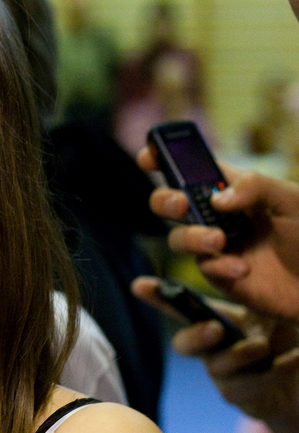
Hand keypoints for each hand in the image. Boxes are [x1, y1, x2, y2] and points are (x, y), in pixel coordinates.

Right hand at [133, 276, 298, 422]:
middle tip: (215, 329)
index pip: (179, 307)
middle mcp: (209, 349)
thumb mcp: (265, 312)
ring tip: (264, 346)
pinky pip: (253, 385)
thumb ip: (250, 297)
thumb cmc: (277, 337)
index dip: (157, 297)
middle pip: (185, 345)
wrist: (296, 383)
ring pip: (219, 366)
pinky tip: (295, 358)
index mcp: (211, 321)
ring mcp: (222, 374)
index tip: (138, 285)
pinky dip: (277, 369)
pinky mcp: (241, 396)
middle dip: (196, 336)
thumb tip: (239, 271)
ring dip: (241, 354)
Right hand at [138, 148, 298, 320]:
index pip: (190, 169)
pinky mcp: (220, 275)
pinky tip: (243, 268)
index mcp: (232, 188)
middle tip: (181, 204)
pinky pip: (203, 268)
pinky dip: (219, 266)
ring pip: (177, 238)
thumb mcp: (292, 200)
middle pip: (168, 202)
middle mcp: (217, 215)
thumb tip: (216, 198)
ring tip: (219, 241)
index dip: (163, 160)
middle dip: (164, 200)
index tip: (148, 157)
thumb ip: (255, 186)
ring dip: (191, 237)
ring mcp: (215, 245)